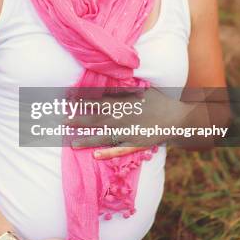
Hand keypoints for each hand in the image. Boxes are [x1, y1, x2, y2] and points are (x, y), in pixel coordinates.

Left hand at [65, 87, 181, 158]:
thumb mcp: (141, 89)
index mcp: (122, 103)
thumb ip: (124, 89)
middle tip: (62, 121)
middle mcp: (122, 118)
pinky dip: (107, 153)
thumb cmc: (159, 100)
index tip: (68, 100)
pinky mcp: (135, 144)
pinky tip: (95, 156)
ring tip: (72, 143)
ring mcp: (128, 133)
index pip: (97, 101)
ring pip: (103, 137)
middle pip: (95, 119)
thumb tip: (108, 83)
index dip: (81, 101)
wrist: (177, 118)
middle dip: (78, 120)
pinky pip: (119, 150)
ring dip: (87, 140)